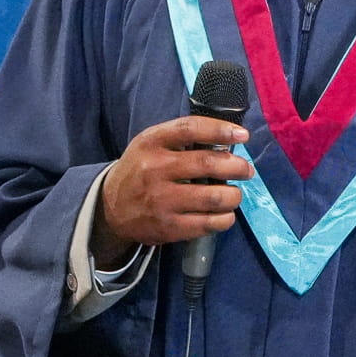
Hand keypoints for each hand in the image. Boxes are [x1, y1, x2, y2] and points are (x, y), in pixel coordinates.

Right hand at [93, 116, 251, 261]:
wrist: (109, 208)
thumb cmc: (139, 170)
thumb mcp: (149, 145)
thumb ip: (180, 139)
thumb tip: (226, 141)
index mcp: (151, 143)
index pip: (190, 129)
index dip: (220, 130)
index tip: (242, 135)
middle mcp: (155, 170)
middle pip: (208, 164)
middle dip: (237, 166)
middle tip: (246, 170)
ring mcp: (161, 201)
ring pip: (215, 197)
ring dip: (234, 195)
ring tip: (234, 194)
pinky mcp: (168, 227)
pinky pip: (210, 223)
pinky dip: (225, 218)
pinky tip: (224, 214)